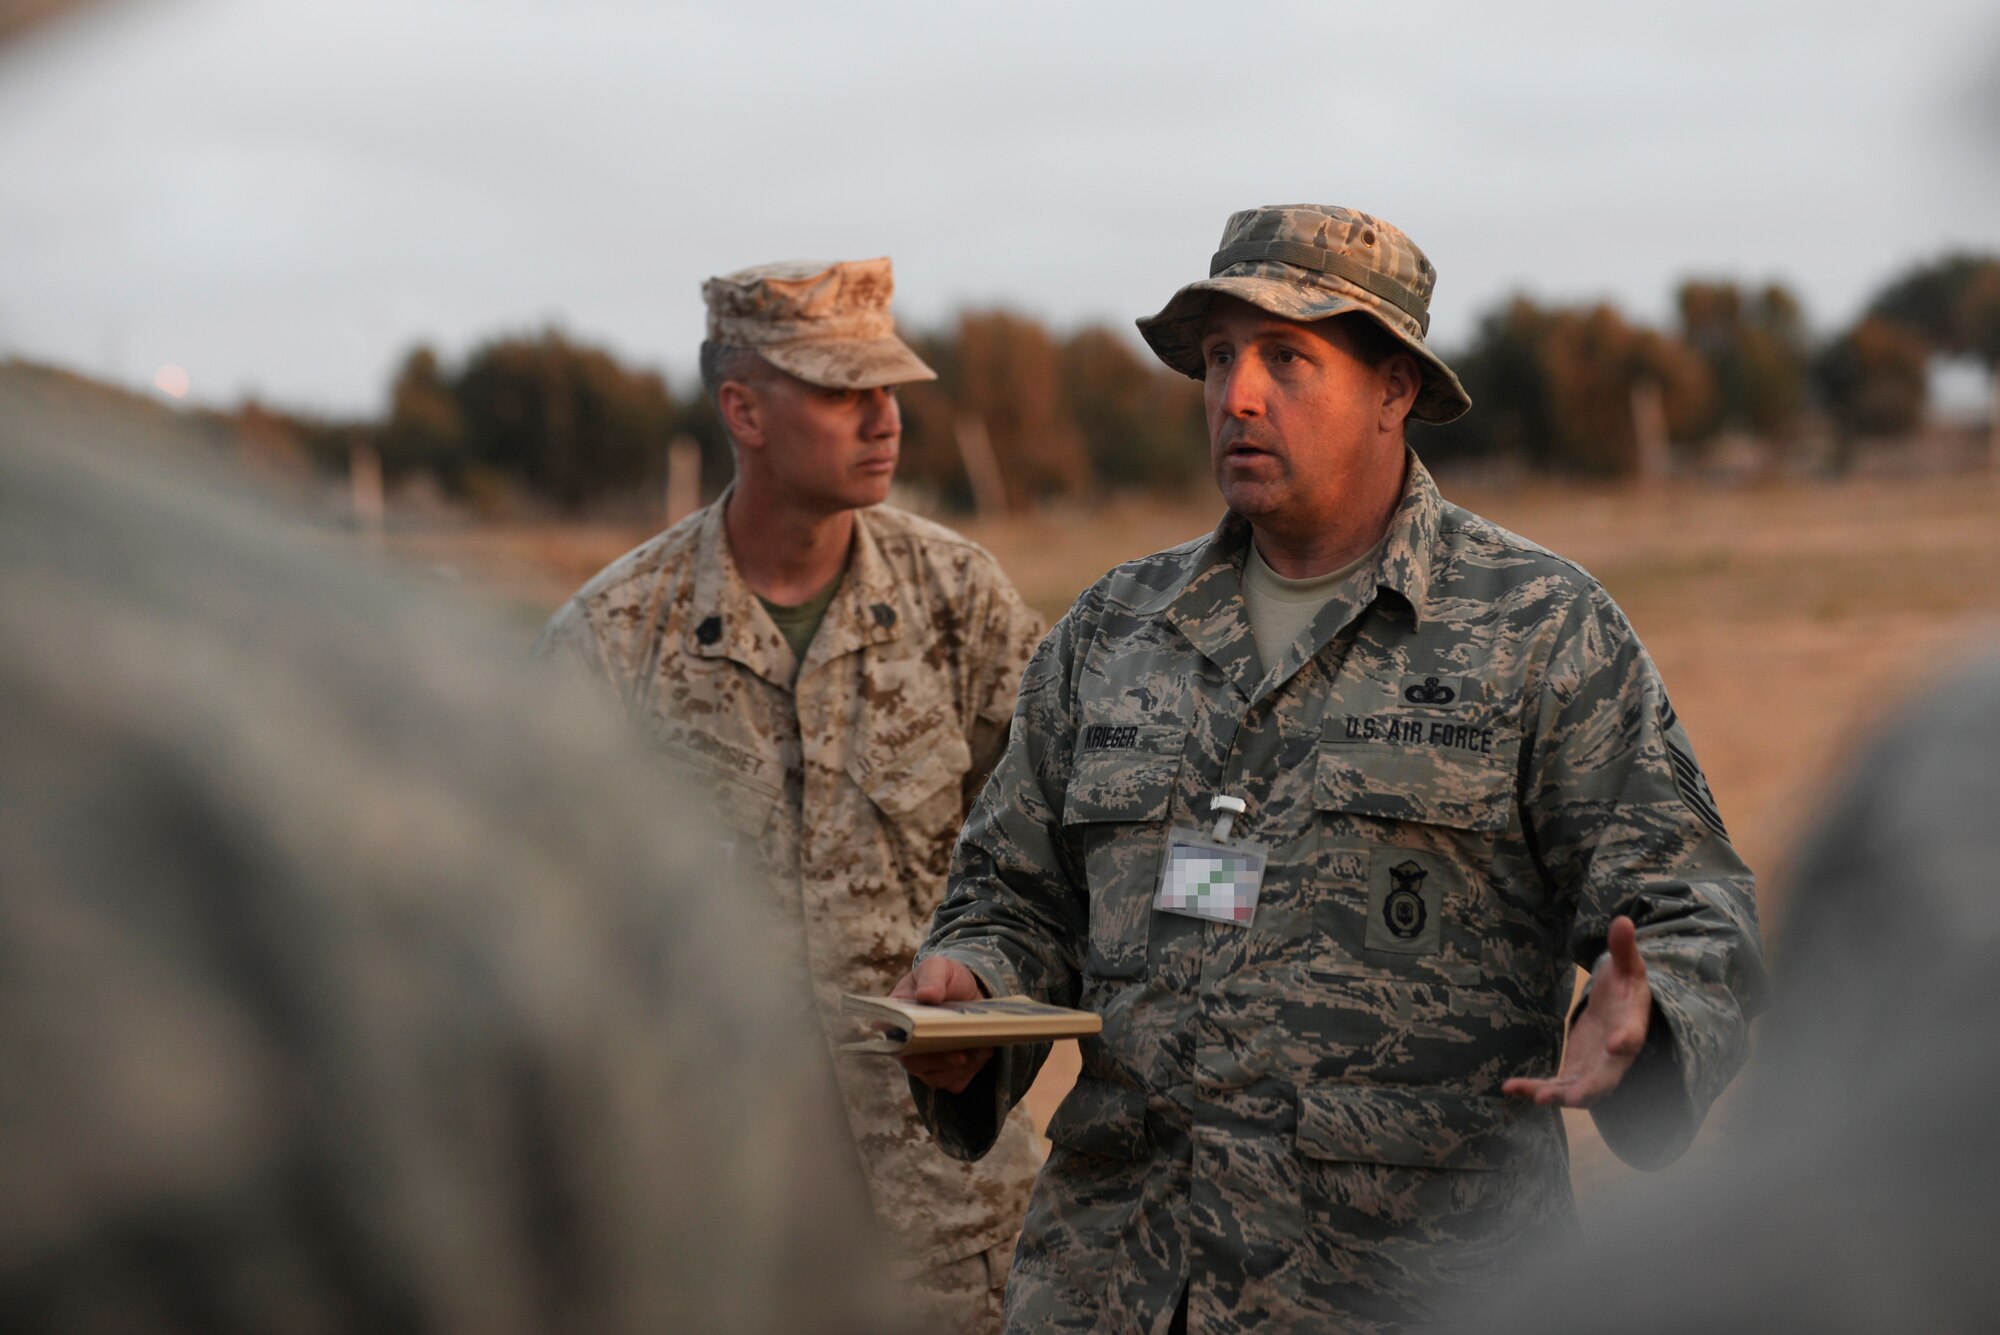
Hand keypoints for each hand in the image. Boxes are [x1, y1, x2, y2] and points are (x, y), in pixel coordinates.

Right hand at [891, 957, 994, 1094]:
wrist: (969, 992)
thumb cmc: (946, 979)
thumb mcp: (939, 968)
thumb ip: (932, 978)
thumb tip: (926, 995)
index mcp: (896, 1017)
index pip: (892, 1035)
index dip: (910, 1041)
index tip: (933, 1038)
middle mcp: (905, 1044)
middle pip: (913, 1063)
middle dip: (941, 1060)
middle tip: (963, 1054)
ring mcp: (922, 1062)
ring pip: (935, 1078)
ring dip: (961, 1067)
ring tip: (982, 1047)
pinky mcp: (943, 1073)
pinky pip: (953, 1084)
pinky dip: (969, 1073)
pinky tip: (981, 1054)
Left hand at [1503, 916, 1652, 1107]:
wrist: (1621, 1011)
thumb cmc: (1626, 987)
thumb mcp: (1628, 965)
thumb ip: (1624, 947)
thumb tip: (1624, 920)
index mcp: (1631, 1026)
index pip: (1632, 1035)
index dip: (1625, 1040)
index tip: (1616, 1043)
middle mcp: (1615, 1057)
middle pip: (1606, 1079)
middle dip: (1588, 1090)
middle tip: (1570, 1098)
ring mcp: (1595, 1070)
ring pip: (1578, 1091)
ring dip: (1556, 1096)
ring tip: (1533, 1096)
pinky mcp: (1575, 1073)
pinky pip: (1556, 1087)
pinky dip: (1535, 1089)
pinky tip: (1509, 1088)